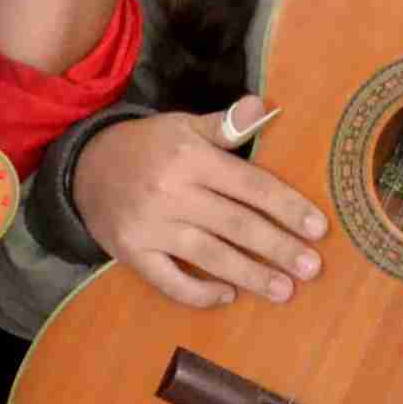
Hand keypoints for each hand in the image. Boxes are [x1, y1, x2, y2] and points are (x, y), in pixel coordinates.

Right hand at [76, 98, 326, 306]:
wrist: (83, 167)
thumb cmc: (146, 146)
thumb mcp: (182, 126)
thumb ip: (224, 124)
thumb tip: (263, 106)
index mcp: (190, 158)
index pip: (249, 186)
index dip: (287, 207)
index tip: (318, 228)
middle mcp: (172, 192)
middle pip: (235, 224)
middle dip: (277, 248)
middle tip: (311, 268)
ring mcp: (150, 227)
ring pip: (209, 255)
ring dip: (249, 275)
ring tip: (284, 291)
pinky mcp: (132, 253)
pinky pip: (169, 281)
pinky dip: (199, 293)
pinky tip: (228, 296)